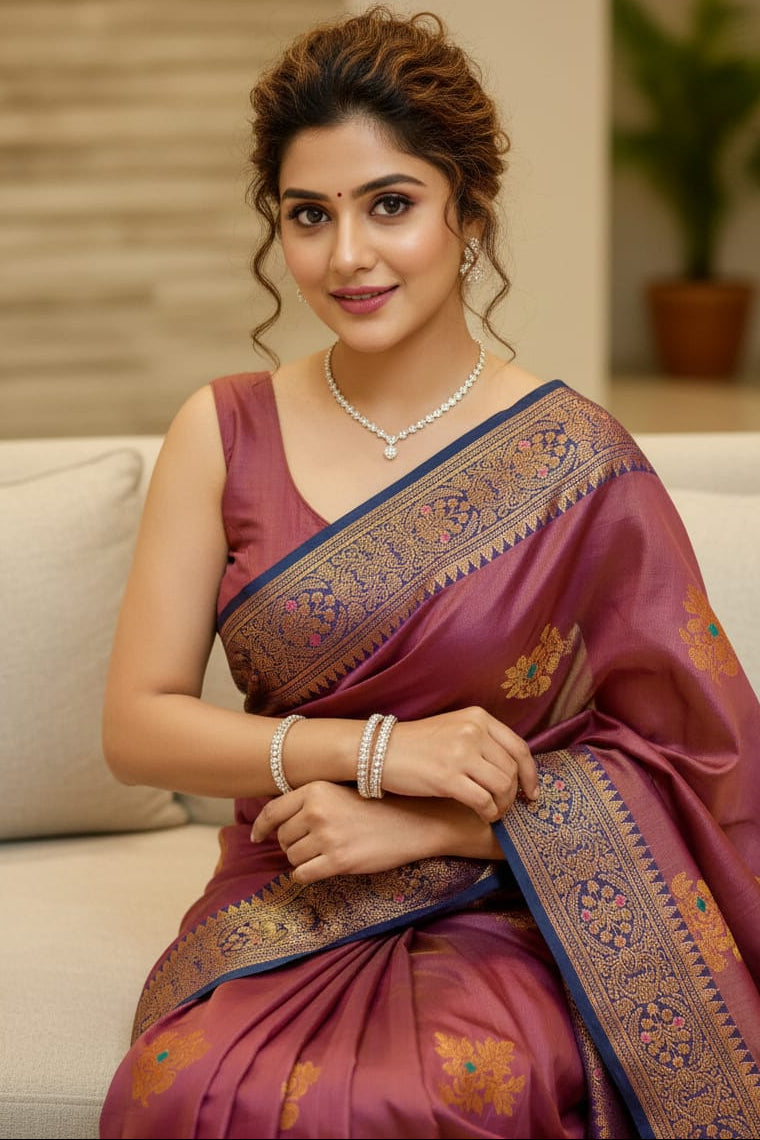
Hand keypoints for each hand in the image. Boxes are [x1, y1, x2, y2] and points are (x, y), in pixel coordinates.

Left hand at [251, 781, 499, 884]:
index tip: (257, 836)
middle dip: (291, 844)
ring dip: (302, 860)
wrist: (413, 821)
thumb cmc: (377, 806)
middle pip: (283, 837)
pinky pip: (303, 875)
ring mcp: (327, 837)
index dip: (261, 827)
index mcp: (315, 789)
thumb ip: (312, 800)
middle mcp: (317, 811)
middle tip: (311, 844)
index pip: (273, 811)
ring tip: (324, 853)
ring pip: (292, 857)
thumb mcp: (341, 792)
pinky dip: (306, 875)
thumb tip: (278, 820)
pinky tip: (320, 869)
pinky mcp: (338, 861)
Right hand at [381, 707, 537, 822]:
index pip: (519, 748)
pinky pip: (484, 802)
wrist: (378, 751)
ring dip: (502, 806)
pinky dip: (489, 814)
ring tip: (493, 813)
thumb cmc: (417, 744)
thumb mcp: (454, 728)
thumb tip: (512, 771)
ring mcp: (461, 754)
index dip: (530, 774)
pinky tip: (483, 816)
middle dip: (513, 795)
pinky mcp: (448, 778)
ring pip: (502, 787)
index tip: (531, 793)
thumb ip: (482, 741)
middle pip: (512, 770)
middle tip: (506, 808)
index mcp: (478, 717)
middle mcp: (473, 731)